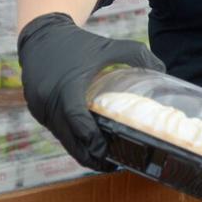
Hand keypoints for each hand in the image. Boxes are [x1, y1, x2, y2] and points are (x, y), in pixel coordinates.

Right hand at [18, 13, 163, 169]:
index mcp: (67, 87)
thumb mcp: (109, 47)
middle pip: (70, 141)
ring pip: (63, 139)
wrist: (40, 35)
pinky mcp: (36, 111)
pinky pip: (56, 131)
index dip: (93, 141)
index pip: (78, 122)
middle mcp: (48, 101)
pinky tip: (88, 140)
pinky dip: (72, 138)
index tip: (109, 154)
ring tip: (104, 157)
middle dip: (90, 157)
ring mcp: (39, 108)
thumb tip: (165, 71)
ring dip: (81, 150)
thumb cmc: (78, 42)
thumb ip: (137, 56)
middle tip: (112, 165)